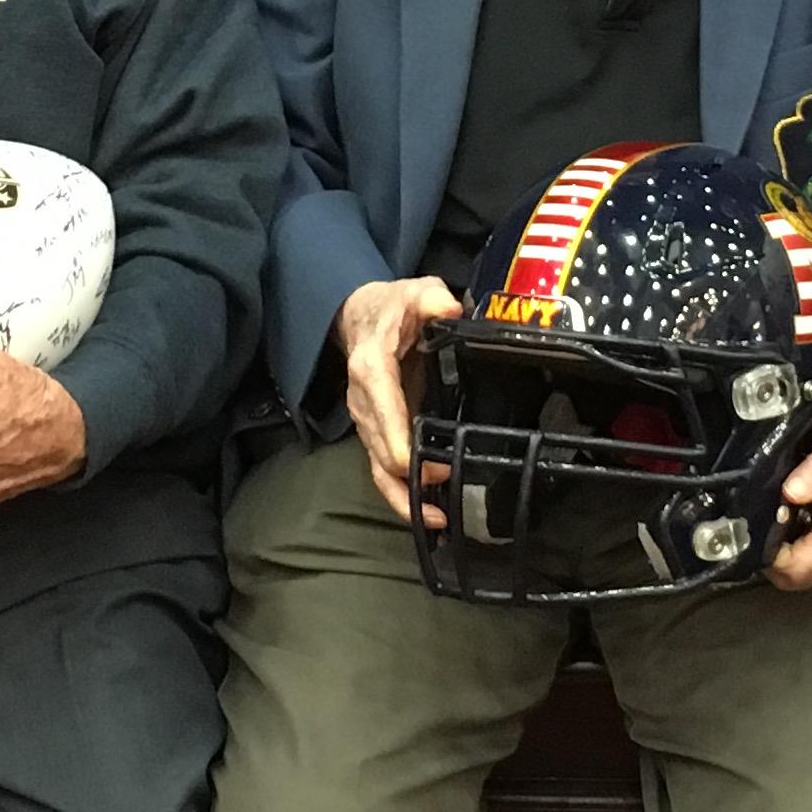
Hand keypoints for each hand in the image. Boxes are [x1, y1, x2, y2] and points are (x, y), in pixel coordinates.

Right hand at [335, 277, 461, 520]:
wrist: (360, 316)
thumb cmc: (392, 307)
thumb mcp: (415, 291)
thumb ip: (432, 298)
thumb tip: (450, 309)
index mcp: (371, 367)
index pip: (382, 409)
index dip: (400, 441)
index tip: (423, 466)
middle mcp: (363, 400)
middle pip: (379, 450)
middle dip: (409, 480)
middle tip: (446, 504)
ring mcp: (367, 420)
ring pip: (378, 467)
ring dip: (405, 497)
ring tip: (438, 520)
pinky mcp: (376, 432)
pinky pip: (383, 469)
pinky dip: (402, 494)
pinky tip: (428, 513)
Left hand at [767, 402, 811, 588]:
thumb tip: (788, 494)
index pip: (796, 568)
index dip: (767, 552)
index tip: (756, 523)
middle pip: (798, 579)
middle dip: (774, 555)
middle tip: (767, 519)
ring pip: (808, 577)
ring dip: (789, 554)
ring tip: (783, 518)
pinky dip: (804, 552)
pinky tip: (800, 523)